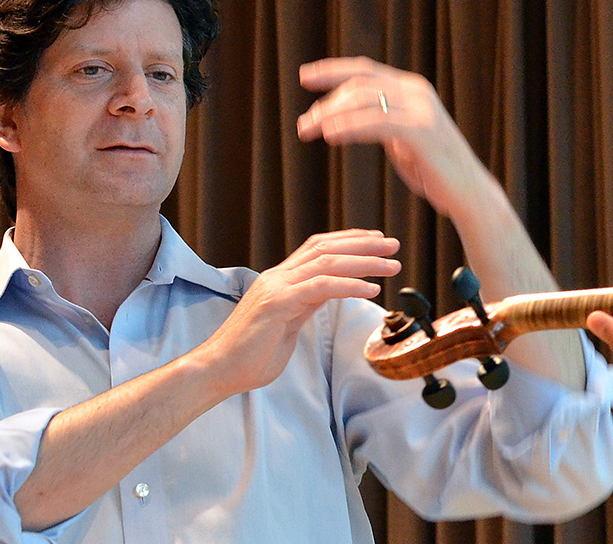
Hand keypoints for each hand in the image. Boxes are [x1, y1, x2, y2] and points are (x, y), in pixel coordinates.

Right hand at [197, 229, 400, 395]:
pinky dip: (350, 284)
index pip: (318, 248)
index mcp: (280, 280)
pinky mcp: (278, 304)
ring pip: (327, 262)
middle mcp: (278, 277)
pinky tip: (371, 290)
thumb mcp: (287, 324)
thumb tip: (328, 294)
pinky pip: (321, 287)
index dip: (349, 241)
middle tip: (393, 243)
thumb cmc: (251, 355)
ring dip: (364, 261)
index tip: (376, 240)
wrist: (219, 370)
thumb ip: (306, 305)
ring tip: (391, 264)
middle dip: (364, 243)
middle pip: (326, 247)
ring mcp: (277, 288)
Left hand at [297, 57, 500, 223]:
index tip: (305, 75)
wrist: (468, 194)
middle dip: (327, 103)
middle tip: (304, 123)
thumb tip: (350, 117)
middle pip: (360, 85)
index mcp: (412, 89)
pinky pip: (377, 123)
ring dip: (331, 115)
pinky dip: (350, 127)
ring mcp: (421, 109)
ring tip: (309, 130)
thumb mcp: (403, 139)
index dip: (333, 70)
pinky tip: (330, 135)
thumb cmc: (434, 171)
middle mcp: (417, 92)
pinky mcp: (422, 131)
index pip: (365, 70)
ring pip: (364, 101)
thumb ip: (382, 122)